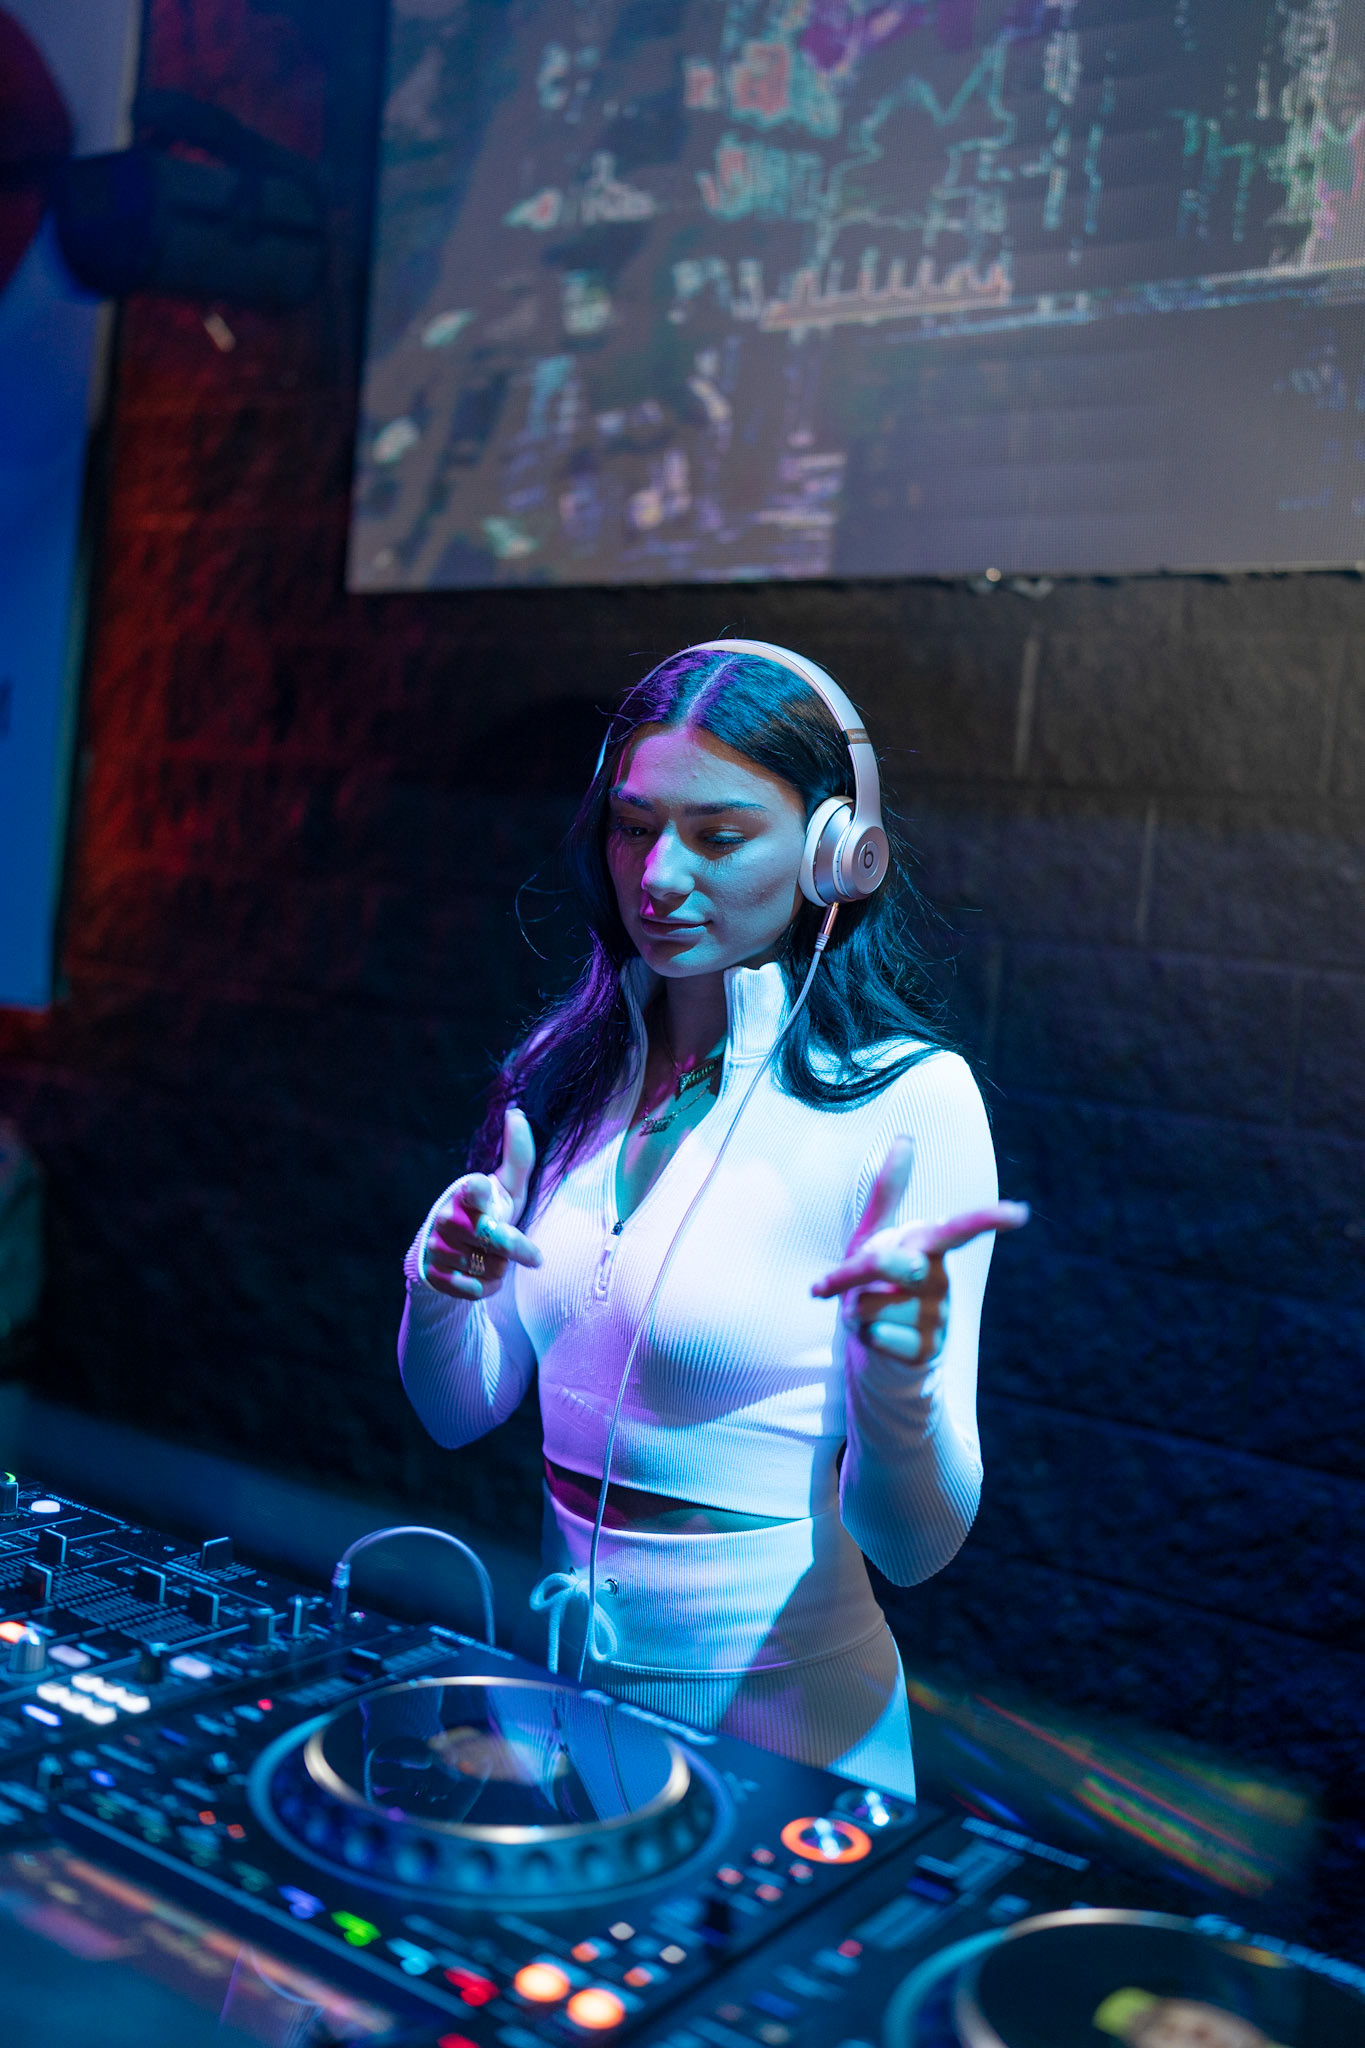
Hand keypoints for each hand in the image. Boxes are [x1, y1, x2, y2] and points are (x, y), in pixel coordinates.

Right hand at [419, 1107, 541, 1299]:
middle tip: (536, 1258)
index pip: (474, 1190)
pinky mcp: (433, 1275)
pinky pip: (474, 1290)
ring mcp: (437, 1246)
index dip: (479, 1191)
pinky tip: (480, 1276)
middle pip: (496, 1239)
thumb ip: (517, 1156)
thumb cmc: (487, 1212)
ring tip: (491, 1258)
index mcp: (466, 1191)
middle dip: (518, 1249)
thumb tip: (516, 1111)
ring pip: (489, 1267)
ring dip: (500, 1268)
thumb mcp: (506, 1187)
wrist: (451, 1253)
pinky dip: (486, 1287)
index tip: (485, 1185)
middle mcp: (446, 1216)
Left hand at [811, 1137, 1028, 1363]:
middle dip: (854, 1271)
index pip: (960, 1229)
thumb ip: (887, 1191)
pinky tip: (877, 1338)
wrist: (876, 1345)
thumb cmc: (878, 1284)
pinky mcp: (926, 1350)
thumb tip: (906, 1138)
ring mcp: (938, 1316)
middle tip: (836, 1284)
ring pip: (873, 1304)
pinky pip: (877, 1336)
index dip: (988, 1219)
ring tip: (867, 1314)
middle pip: (895, 1262)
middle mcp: (940, 1279)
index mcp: (929, 1247)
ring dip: (854, 1311)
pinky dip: (864, 1337)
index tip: (1020, 1213)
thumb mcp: (873, 1236)